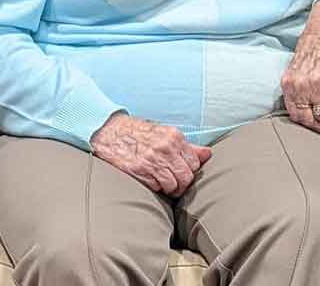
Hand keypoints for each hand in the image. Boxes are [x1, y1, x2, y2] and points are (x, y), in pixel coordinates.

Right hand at [90, 113, 211, 195]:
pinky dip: (154, 187)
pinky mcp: (139, 170)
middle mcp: (165, 147)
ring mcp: (152, 159)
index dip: (189, 171)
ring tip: (160, 181)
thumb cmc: (139, 134)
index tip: (180, 172)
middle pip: (186, 178)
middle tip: (172, 182)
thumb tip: (208, 154)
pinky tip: (148, 179)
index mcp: (174, 136)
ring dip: (168, 188)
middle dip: (181, 184)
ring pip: (173, 186)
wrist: (110, 131)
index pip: (195, 164)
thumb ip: (188, 146)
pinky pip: (156, 187)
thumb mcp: (164, 134)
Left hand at [281, 0, 319, 138]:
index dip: (307, 126)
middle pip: (308, 119)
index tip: (316, 129)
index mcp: (289, 82)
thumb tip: (304, 107)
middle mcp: (300, 84)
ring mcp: (316, 83)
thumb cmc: (315, 44)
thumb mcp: (298, 67)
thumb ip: (298, 86)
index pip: (294, 114)